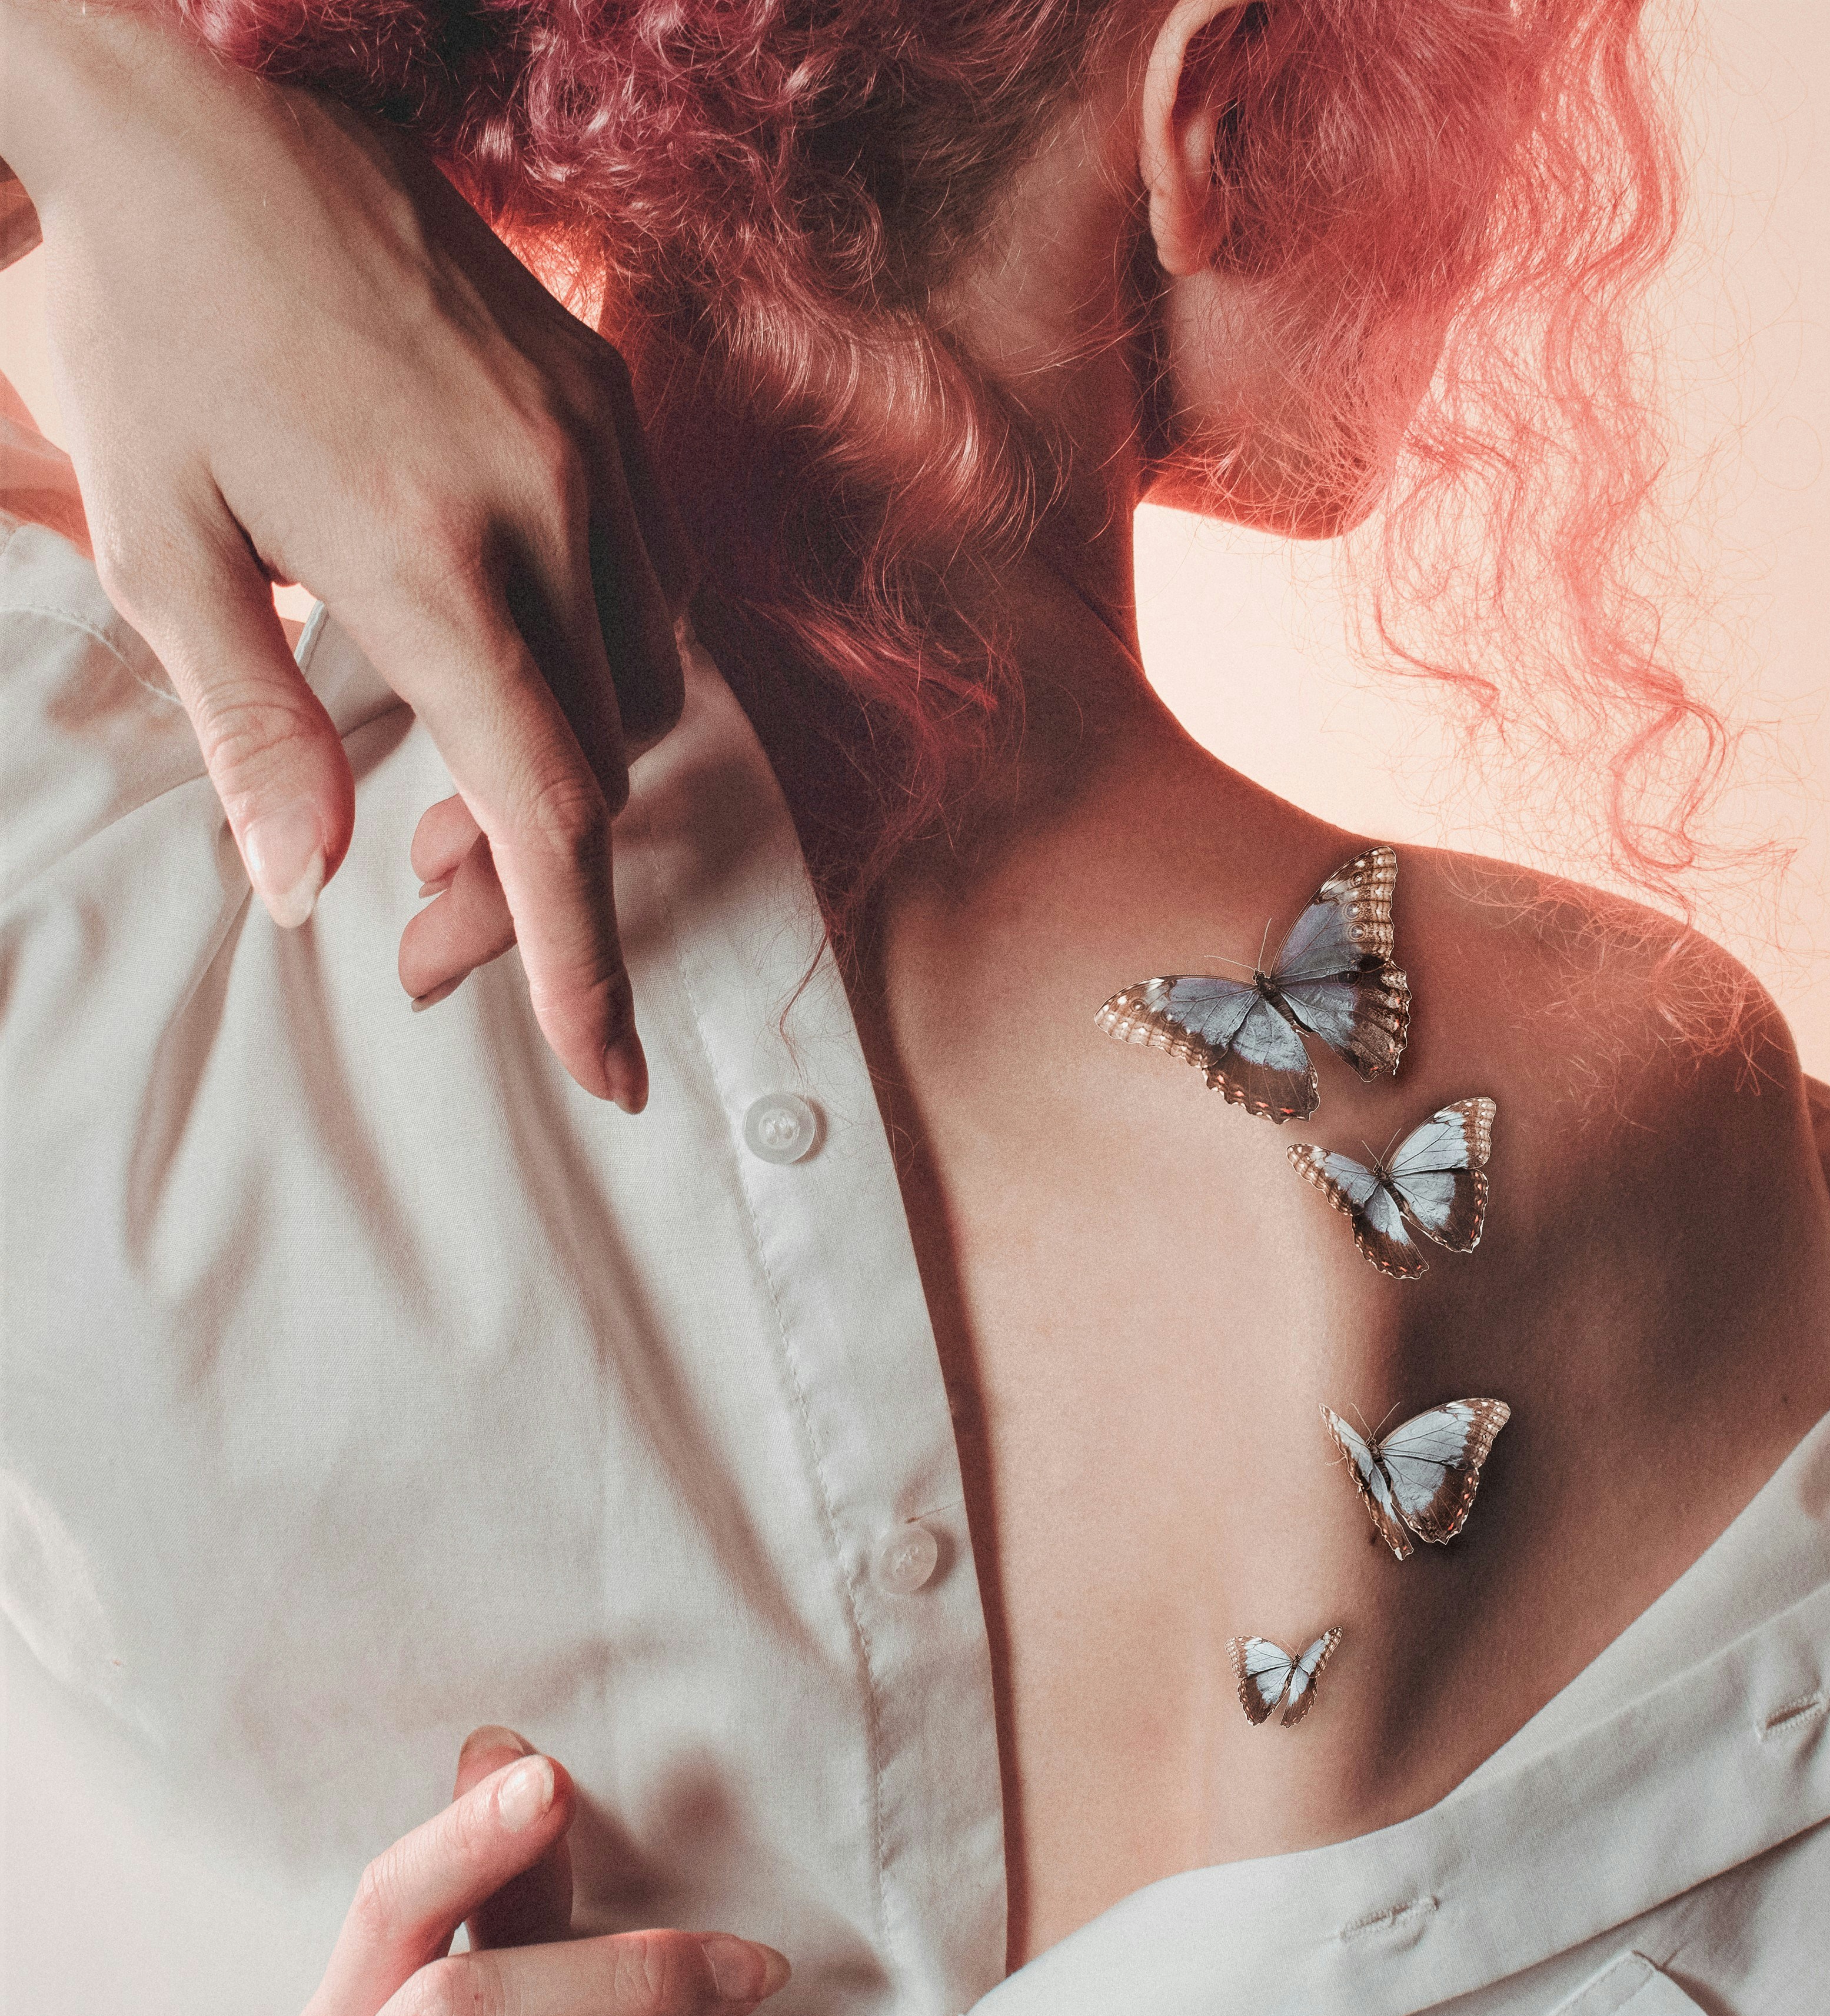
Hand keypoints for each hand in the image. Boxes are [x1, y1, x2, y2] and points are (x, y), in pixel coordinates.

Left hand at [0, 2, 690, 1106]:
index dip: (580, 960)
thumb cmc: (151, 322)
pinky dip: (598, 660)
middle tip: (426, 926)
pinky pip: (652, 578)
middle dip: (528, 879)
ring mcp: (592, 446)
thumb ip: (251, 727)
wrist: (205, 110)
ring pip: (645, 682)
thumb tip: (306, 885)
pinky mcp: (603, 397)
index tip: (604, 1066)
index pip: (549, 815)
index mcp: (430, 564)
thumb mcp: (160, 544)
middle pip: (597, 769)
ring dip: (568, 769)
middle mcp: (546, 509)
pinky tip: (509, 661)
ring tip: (453, 793)